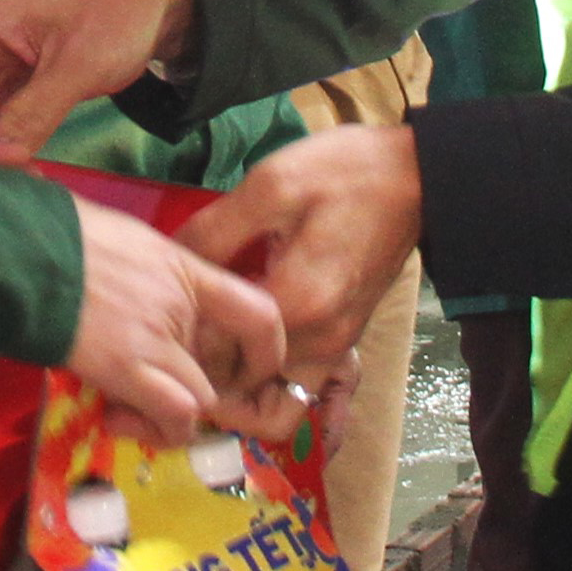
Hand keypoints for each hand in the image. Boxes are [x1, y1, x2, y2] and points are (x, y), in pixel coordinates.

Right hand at [66, 194, 286, 445]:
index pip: (258, 311)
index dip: (266, 350)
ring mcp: (157, 337)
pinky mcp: (125, 368)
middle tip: (163, 397)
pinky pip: (171, 415)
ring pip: (202, 400)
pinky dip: (154, 429)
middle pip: (227, 368)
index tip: (246, 368)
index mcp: (184, 268)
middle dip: (203, 392)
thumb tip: (147, 297)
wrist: (20, 248)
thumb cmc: (61, 236)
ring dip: (175, 419)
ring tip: (134, 413)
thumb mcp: (127, 242)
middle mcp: (182, 304)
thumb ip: (152, 275)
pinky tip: (116, 419)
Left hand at [180, 127, 422, 411]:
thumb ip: (214, 231)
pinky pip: (296, 380)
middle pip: (245, 393)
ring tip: (196, 352)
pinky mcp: (344, 338)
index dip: (177, 347)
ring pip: (273, 398)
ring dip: (233, 385)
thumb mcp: (272, 185)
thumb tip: (165, 263)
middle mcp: (319, 342)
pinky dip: (265, 377)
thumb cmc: (348, 172)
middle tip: (164, 352)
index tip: (150, 329)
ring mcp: (336, 345)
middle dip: (200, 381)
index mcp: (297, 304)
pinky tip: (238, 345)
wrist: (421, 175)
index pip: (217, 356)